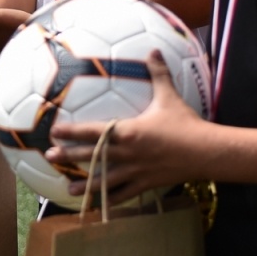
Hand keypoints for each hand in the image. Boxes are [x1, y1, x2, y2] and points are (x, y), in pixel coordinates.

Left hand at [47, 50, 212, 204]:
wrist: (206, 152)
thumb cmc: (185, 123)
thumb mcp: (169, 96)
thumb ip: (158, 73)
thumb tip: (153, 49)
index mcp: (129, 132)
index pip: (93, 131)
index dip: (72, 131)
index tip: (54, 131)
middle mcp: (128, 153)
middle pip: (93, 156)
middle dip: (70, 156)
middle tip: (50, 156)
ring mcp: (136, 171)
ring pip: (105, 181)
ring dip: (86, 185)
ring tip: (69, 190)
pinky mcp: (147, 184)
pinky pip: (125, 194)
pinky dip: (111, 200)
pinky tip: (100, 206)